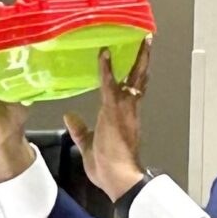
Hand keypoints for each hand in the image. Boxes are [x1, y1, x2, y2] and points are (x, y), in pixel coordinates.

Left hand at [63, 38, 151, 201]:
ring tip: (142, 38)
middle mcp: (129, 110)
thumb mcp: (88, 146)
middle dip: (143, 59)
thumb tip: (69, 117)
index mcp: (125, 119)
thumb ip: (80, 130)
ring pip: (133, 77)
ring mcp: (124, 109)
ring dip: (137, 57)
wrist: (119, 179)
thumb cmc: (108, 169)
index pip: (132, 91)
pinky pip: (109, 84)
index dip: (134, 75)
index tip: (137, 60)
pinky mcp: (114, 111)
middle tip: (147, 41)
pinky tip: (104, 54)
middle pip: (139, 79)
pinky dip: (106, 68)